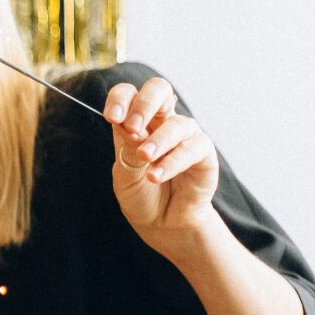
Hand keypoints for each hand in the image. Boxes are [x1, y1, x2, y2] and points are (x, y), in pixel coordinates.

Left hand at [105, 76, 219, 241]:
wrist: (162, 225)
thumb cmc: (141, 196)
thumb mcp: (125, 175)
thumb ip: (126, 151)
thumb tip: (128, 126)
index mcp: (136, 123)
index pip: (129, 94)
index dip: (121, 99)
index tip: (111, 117)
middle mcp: (162, 123)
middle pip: (159, 90)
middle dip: (145, 103)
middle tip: (132, 127)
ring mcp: (185, 136)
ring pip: (177, 123)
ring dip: (158, 140)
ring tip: (145, 158)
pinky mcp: (204, 154)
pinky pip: (193, 148)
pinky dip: (173, 160)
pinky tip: (157, 175)